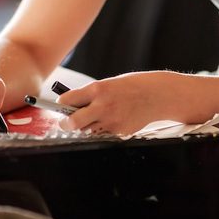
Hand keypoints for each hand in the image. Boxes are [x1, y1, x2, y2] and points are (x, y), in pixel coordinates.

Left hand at [57, 71, 175, 134]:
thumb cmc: (133, 86)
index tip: (60, 106)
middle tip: (66, 122)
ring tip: (95, 118)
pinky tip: (112, 120)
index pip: (67, 100)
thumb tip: (72, 106)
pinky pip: (102, 134)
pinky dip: (102, 130)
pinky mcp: (119, 133)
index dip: (60, 105)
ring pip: (86, 131)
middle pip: (72, 123)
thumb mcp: (110, 83)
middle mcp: (102, 106)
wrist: (158, 95)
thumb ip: (92, 95)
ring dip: (85, 127)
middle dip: (66, 124)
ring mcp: (111, 122)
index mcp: (98, 89)